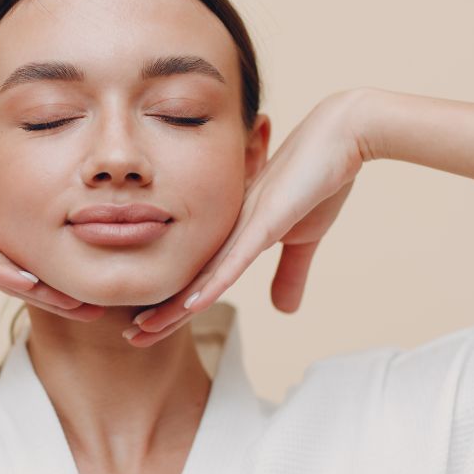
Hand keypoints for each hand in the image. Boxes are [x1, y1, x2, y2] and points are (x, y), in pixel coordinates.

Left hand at [125, 90, 368, 345]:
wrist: (342, 136)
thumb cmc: (319, 180)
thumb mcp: (304, 239)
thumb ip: (289, 273)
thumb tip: (283, 311)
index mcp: (235, 233)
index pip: (200, 278)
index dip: (175, 305)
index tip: (149, 329)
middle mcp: (229, 229)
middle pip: (190, 279)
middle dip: (161, 311)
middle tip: (131, 337)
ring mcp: (244, 224)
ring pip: (203, 274)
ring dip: (174, 306)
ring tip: (143, 329)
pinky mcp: (265, 220)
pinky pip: (235, 259)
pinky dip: (213, 284)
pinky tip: (190, 306)